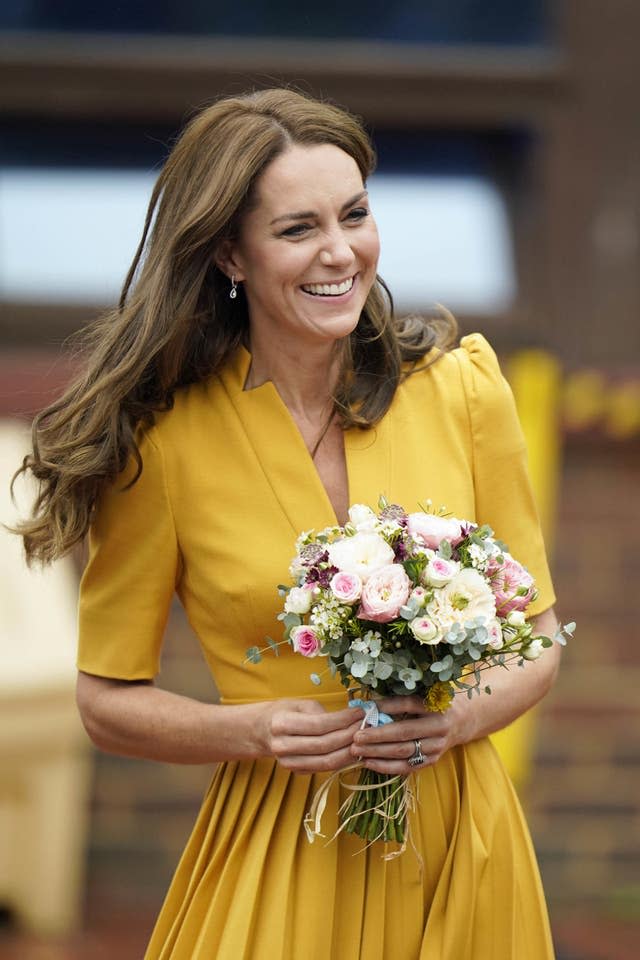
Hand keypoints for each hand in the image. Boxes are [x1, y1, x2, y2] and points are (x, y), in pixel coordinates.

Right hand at [259, 699, 365, 773]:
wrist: (262, 732)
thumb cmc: (284, 712)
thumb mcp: (299, 704)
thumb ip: (321, 712)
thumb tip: (349, 720)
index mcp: (282, 724)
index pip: (320, 725)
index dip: (343, 720)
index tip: (361, 713)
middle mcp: (283, 746)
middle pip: (325, 745)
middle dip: (350, 735)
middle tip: (367, 725)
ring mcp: (289, 763)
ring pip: (327, 762)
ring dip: (350, 751)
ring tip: (364, 739)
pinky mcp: (297, 772)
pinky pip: (324, 769)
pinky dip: (342, 761)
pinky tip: (353, 750)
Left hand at [350, 694, 469, 774]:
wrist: (460, 721)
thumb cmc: (434, 704)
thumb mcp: (422, 695)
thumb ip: (399, 700)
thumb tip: (367, 704)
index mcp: (436, 706)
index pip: (408, 704)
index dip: (387, 706)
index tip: (366, 709)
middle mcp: (439, 727)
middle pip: (404, 733)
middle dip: (377, 736)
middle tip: (356, 736)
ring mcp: (436, 747)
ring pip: (403, 752)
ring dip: (377, 752)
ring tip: (356, 750)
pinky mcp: (432, 761)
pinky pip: (406, 767)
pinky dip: (385, 766)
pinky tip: (368, 762)